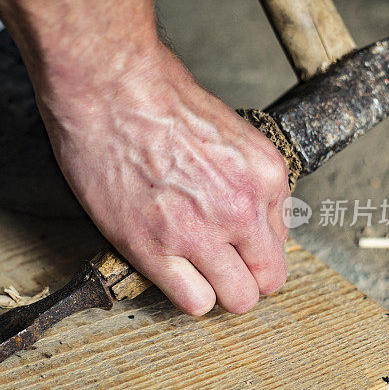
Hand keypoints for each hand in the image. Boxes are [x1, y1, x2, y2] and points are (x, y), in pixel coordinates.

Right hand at [0, 0, 290, 314]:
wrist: (108, 87)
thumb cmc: (156, 94)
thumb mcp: (227, 129)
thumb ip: (244, 175)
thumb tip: (246, 212)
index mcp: (265, 173)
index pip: (280, 239)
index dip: (253, 244)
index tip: (232, 240)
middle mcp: (242, 208)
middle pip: (267, 278)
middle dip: (245, 275)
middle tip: (217, 263)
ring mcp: (199, 232)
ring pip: (236, 298)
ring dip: (217, 289)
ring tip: (192, 269)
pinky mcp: (153, 248)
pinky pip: (193, 302)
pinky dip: (186, 294)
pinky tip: (169, 269)